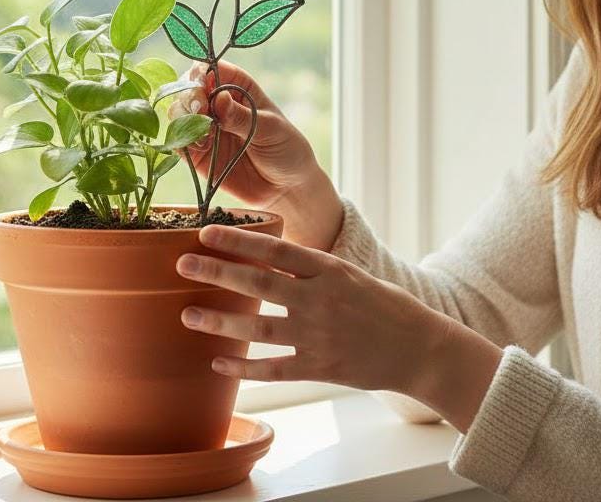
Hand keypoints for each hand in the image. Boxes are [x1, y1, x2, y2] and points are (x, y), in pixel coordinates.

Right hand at [167, 59, 321, 212]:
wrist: (285, 187)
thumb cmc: (285, 149)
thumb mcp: (269, 129)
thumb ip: (242, 117)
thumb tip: (220, 98)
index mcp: (239, 87)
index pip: (212, 68)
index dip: (202, 72)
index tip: (202, 84)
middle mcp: (218, 103)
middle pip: (189, 88)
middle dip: (190, 96)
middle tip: (201, 110)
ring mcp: (205, 127)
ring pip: (178, 112)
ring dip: (182, 117)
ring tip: (202, 131)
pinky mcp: (198, 153)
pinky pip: (179, 141)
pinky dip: (181, 141)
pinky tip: (200, 147)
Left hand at [174, 222, 449, 395]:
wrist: (418, 348)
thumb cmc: (381, 304)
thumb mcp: (348, 272)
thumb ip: (309, 266)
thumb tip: (265, 253)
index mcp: (328, 269)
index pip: (275, 248)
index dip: (238, 239)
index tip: (206, 232)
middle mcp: (320, 300)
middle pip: (259, 284)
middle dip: (217, 273)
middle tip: (182, 265)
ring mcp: (318, 336)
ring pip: (258, 329)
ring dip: (220, 322)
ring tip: (188, 315)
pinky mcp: (320, 369)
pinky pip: (273, 369)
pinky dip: (243, 367)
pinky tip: (218, 361)